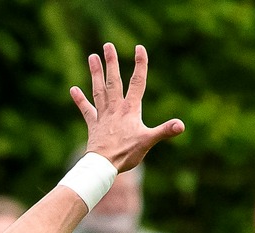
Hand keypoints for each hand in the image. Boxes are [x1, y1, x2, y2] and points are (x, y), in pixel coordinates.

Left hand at [70, 43, 184, 172]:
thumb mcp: (148, 141)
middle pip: (114, 81)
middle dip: (112, 63)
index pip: (137, 82)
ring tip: (92, 57)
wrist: (103, 166)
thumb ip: (165, 131)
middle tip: (107, 45)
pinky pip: (86, 110)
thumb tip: (181, 125)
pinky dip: (80, 100)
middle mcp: (115, 108)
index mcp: (130, 109)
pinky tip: (73, 89)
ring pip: (99, 90)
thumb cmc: (127, 153)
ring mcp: (103, 115)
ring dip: (95, 74)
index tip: (139, 48)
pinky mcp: (93, 125)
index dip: (140, 65)